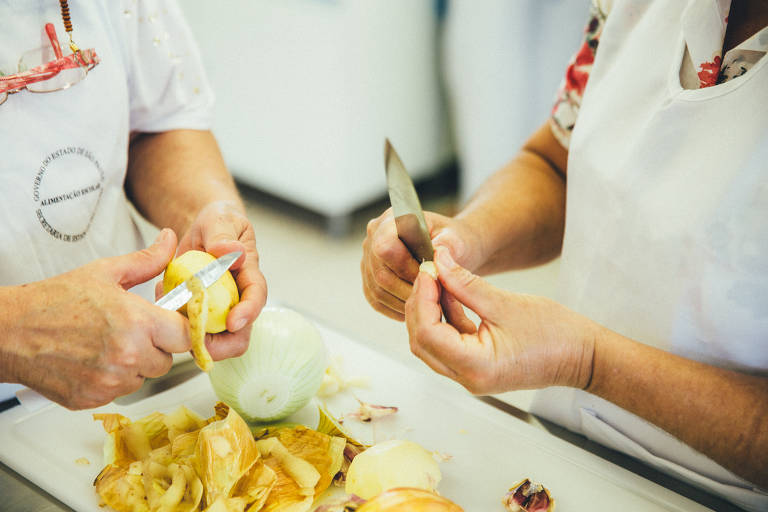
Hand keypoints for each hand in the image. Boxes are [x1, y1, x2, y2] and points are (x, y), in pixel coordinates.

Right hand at [2, 229, 188, 408]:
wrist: (10, 331)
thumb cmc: (54, 301)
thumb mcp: (105, 272)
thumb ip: (146, 261)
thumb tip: (170, 241)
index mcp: (137, 322)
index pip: (185, 336)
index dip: (180, 329)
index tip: (171, 324)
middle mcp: (128, 355)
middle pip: (167, 360)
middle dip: (156, 346)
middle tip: (132, 331)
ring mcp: (111, 381)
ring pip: (144, 377)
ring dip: (135, 364)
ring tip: (108, 343)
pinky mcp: (94, 399)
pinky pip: (120, 391)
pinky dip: (112, 379)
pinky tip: (94, 359)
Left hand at [171, 200, 266, 358]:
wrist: (204, 230)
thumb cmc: (219, 224)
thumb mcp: (221, 221)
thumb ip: (223, 235)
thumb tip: (231, 252)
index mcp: (249, 275)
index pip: (256, 297)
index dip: (248, 312)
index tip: (233, 322)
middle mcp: (237, 299)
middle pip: (238, 334)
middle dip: (221, 344)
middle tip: (196, 338)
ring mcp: (219, 310)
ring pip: (213, 339)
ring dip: (190, 333)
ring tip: (169, 305)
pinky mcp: (199, 313)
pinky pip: (188, 327)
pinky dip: (172, 319)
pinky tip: (162, 294)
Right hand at [360, 208, 481, 329]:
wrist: (452, 249)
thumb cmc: (453, 241)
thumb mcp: (457, 239)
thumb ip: (446, 246)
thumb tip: (435, 257)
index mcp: (392, 219)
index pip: (385, 246)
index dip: (406, 267)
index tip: (429, 275)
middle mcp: (374, 237)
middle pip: (381, 273)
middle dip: (409, 288)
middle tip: (433, 293)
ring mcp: (368, 259)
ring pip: (378, 290)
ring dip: (405, 301)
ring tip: (428, 301)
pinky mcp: (370, 280)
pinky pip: (377, 301)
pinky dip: (398, 308)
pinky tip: (417, 306)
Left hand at [405, 246, 595, 393]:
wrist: (582, 356)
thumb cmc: (555, 334)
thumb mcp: (505, 303)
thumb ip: (466, 283)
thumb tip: (439, 261)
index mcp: (475, 366)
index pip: (428, 334)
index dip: (422, 299)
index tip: (428, 271)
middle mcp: (467, 378)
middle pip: (422, 342)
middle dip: (420, 304)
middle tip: (429, 272)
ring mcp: (470, 375)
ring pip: (431, 343)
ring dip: (430, 311)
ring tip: (439, 279)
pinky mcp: (475, 366)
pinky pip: (447, 343)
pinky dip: (444, 318)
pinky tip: (450, 294)